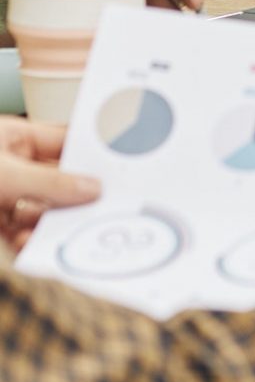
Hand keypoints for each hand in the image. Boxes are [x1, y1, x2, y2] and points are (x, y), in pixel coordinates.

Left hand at [0, 119, 99, 251]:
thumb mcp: (4, 173)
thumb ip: (48, 181)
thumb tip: (91, 188)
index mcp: (16, 138)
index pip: (65, 141)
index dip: (91, 154)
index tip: (117, 171)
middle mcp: (13, 164)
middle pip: (57, 180)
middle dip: (74, 197)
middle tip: (97, 210)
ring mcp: (3, 195)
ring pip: (40, 210)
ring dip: (48, 224)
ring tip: (55, 234)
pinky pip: (19, 232)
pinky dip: (26, 240)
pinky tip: (29, 243)